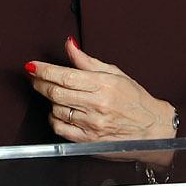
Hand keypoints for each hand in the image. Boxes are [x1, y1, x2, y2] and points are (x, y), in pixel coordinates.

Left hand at [27, 37, 176, 142]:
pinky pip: (60, 128)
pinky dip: (54, 119)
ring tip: (55, 94)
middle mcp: (97, 105)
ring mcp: (92, 124)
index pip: (65, 75)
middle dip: (39, 83)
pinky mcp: (88, 140)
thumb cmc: (136, 101)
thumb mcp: (115, 74)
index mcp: (104, 85)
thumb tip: (69, 45)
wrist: (153, 130)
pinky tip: (60, 112)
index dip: (44, 70)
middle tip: (34, 77)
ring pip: (56, 109)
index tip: (32, 66)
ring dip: (50, 101)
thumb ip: (87, 61)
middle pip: (56, 92)